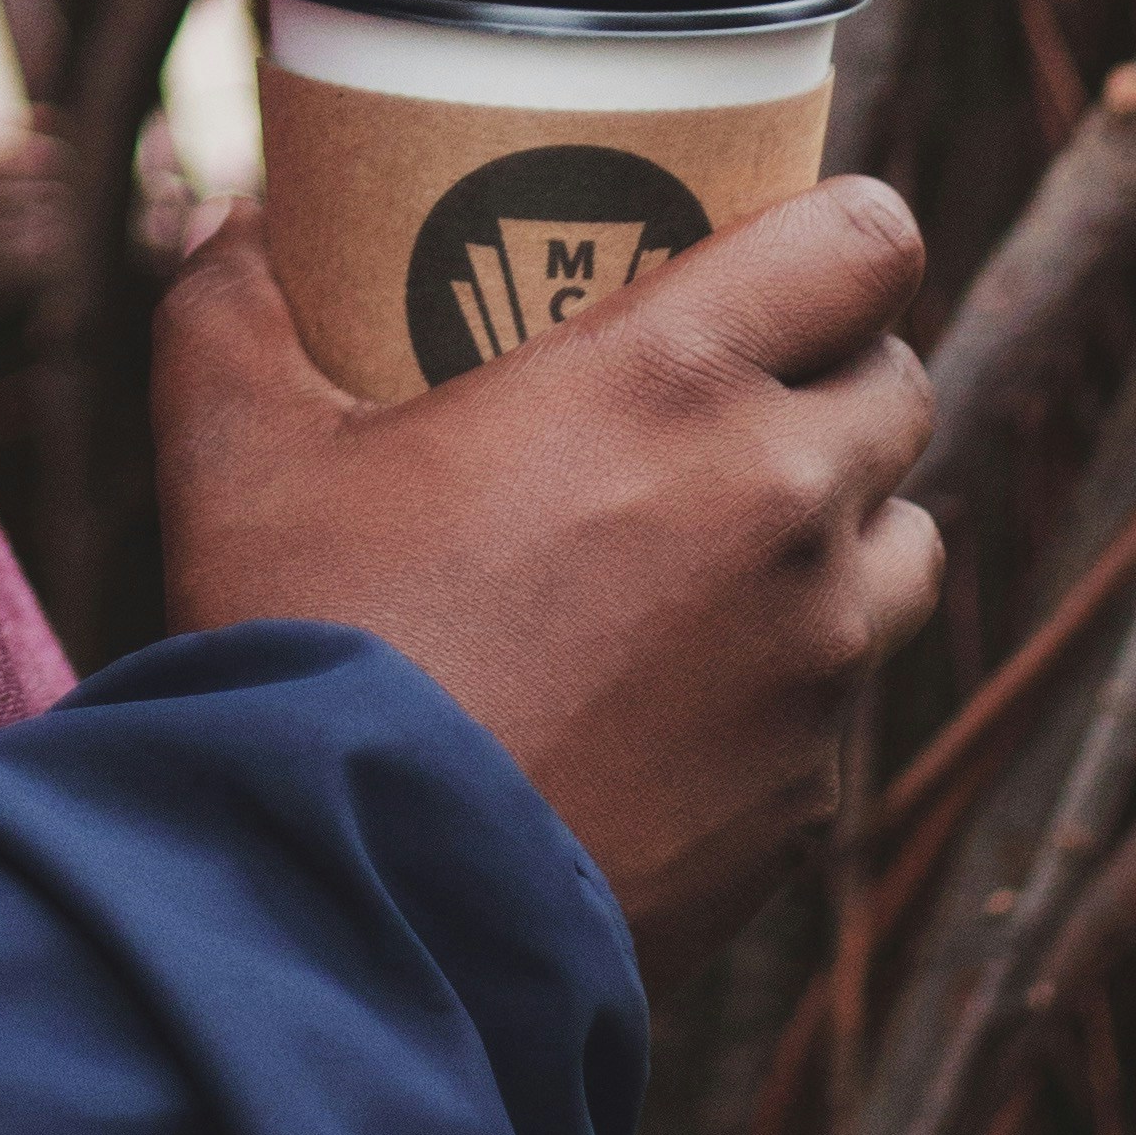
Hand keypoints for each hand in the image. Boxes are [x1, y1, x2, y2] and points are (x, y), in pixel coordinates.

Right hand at [153, 182, 940, 980]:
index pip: (867, 242)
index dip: (851, 226)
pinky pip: (839, 698)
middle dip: (838, 365)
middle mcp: (784, 506)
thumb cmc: (312, 647)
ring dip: (843, 518)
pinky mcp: (807, 799)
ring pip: (904, 545)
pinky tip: (673, 686)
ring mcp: (815, 666)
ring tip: (729, 531)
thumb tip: (238, 223)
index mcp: (676, 382)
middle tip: (734, 379)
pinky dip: (787, 673)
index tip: (791, 237)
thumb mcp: (233, 447)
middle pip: (901, 386)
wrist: (362, 911)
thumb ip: (231, 308)